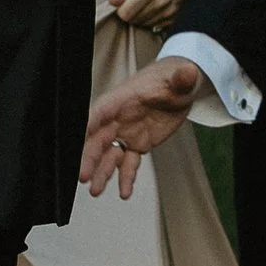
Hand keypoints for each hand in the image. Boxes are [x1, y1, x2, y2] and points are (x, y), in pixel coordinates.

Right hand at [80, 58, 203, 198]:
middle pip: (98, 139)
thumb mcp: (180, 78)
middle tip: (83, 176)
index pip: (101, 111)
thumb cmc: (172, 80)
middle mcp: (119, 118)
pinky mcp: (138, 145)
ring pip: (110, 156)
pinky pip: (129, 164)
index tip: (77, 140)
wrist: (179, 89)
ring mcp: (127, 133)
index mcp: (123, 99)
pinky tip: (124, 193)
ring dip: (102, 173)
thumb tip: (188, 73)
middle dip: (89, 158)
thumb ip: (182, 78)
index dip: (88, 125)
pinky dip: (126, 178)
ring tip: (96, 191)